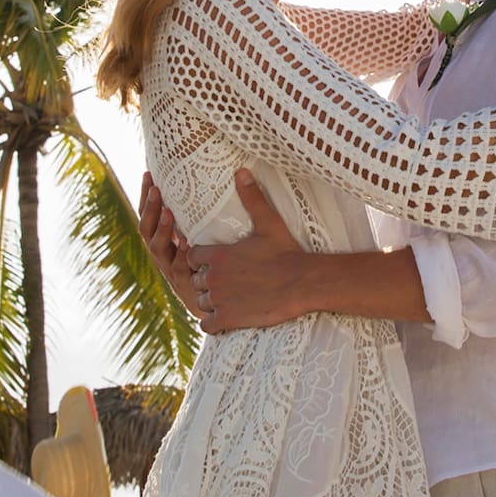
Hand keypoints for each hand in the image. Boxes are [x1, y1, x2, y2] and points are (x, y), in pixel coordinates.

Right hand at [138, 172, 195, 305]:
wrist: (213, 305)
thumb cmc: (207, 267)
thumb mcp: (198, 242)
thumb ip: (197, 221)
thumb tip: (207, 185)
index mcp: (163, 243)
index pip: (148, 216)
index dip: (146, 197)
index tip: (148, 173)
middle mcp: (162, 256)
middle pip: (146, 230)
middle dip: (150, 208)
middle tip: (157, 188)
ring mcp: (171, 271)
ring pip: (158, 249)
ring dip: (162, 229)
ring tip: (169, 212)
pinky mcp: (186, 284)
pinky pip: (181, 269)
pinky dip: (183, 255)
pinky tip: (188, 242)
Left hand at [182, 170, 310, 332]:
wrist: (303, 283)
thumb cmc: (286, 252)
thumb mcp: (269, 223)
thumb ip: (251, 198)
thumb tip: (241, 172)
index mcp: (217, 255)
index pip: (192, 257)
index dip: (202, 260)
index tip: (218, 263)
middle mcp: (212, 277)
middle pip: (195, 280)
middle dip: (206, 282)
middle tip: (227, 282)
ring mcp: (219, 300)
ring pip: (201, 302)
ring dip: (211, 302)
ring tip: (229, 300)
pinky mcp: (228, 319)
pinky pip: (207, 325)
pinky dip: (214, 323)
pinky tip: (227, 318)